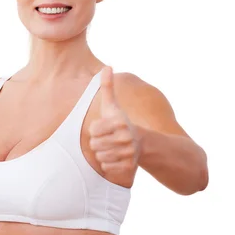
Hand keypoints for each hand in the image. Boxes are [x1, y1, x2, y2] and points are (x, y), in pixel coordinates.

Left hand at [88, 66, 140, 187]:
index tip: (104, 129)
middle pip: (95, 145)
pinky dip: (109, 165)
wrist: (141, 144)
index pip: (93, 130)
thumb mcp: (113, 106)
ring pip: (100, 157)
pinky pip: (107, 168)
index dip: (95, 130)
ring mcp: (129, 152)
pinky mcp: (129, 167)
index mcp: (120, 122)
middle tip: (108, 140)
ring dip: (103, 154)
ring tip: (112, 149)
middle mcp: (126, 137)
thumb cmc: (120, 123)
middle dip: (98, 143)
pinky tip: (116, 159)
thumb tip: (107, 66)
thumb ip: (108, 87)